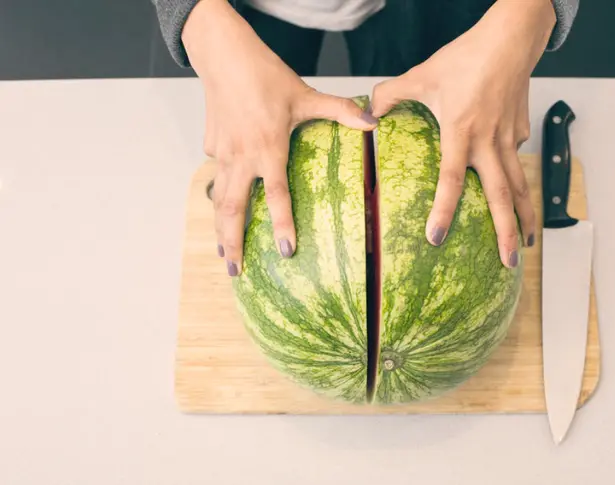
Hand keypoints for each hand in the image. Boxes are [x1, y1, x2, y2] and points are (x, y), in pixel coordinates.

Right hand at [182, 0, 377, 275]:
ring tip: (223, 254)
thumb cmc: (266, 76)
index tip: (285, 252)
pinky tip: (223, 205)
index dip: (282, 224)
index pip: (277, 194)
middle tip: (235, 271)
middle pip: (233, 208)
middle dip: (232, 242)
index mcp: (269, 148)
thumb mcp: (306, 95)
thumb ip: (340, 111)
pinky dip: (218, 194)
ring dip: (220, 228)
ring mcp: (223, 153)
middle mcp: (242, 157)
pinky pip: (216, 175)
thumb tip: (373, 122)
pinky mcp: (212, 145)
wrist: (224, 55)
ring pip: (219, 198)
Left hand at [369, 0, 556, 267]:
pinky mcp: (521, 130)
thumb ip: (390, 95)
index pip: (450, 179)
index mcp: (461, 131)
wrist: (511, 38)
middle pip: (500, 195)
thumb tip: (366, 113)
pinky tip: (513, 189)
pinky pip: (516, 159)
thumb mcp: (421, 74)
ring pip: (519, 185)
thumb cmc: (466, 56)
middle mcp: (489, 142)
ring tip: (526, 244)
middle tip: (507, 262)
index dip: (442, 210)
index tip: (436, 238)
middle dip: (505, 232)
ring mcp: (509, 138)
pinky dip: (517, 178)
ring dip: (523, 216)